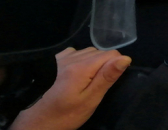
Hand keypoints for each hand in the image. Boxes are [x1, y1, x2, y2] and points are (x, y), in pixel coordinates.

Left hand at [10, 47, 130, 129]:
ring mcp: (61, 57)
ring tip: (85, 82)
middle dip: (104, 66)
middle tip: (95, 86)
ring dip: (92, 63)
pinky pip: (75, 52)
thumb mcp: (90, 100)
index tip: (109, 82)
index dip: (116, 66)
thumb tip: (125, 58)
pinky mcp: (54, 60)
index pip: (112, 54)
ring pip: (88, 52)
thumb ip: (107, 77)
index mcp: (82, 67)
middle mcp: (72, 57)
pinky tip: (74, 74)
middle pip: (100, 52)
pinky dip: (79, 60)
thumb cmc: (66, 115)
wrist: (37, 122)